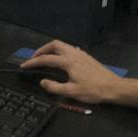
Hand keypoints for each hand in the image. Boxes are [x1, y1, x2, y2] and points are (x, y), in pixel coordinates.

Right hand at [19, 40, 137, 107]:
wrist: (113, 87)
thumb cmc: (93, 91)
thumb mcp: (72, 92)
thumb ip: (54, 87)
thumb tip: (42, 82)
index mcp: (68, 62)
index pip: (46, 59)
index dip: (33, 62)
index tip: (24, 66)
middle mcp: (74, 54)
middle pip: (54, 45)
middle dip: (42, 49)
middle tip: (34, 58)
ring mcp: (81, 54)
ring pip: (63, 45)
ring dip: (51, 49)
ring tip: (45, 57)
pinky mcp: (86, 57)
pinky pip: (70, 49)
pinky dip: (60, 51)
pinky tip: (61, 60)